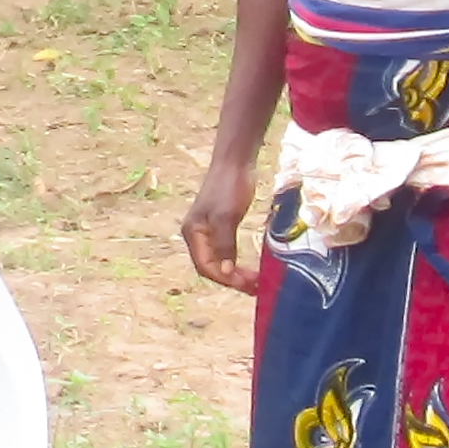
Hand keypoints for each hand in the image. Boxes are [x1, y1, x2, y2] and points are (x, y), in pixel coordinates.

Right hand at [180, 150, 259, 293]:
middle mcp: (196, 235)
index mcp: (192, 233)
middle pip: (211, 267)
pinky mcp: (220, 225)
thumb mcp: (227, 217)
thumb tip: (225, 272)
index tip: (248, 284)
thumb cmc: (229, 186)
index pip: (206, 267)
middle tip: (256, 286)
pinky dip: (237, 262)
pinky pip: (226, 251)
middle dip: (232, 279)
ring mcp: (207, 230)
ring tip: (256, 281)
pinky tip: (250, 266)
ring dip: (235, 273)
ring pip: (219, 261)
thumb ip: (224, 246)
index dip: (226, 279)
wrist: (235, 161)